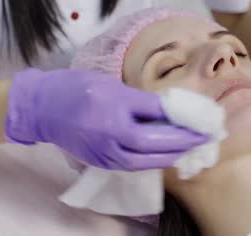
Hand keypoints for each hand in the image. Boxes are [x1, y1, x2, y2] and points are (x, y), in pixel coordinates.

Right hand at [4, 69, 207, 170]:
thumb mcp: (111, 85)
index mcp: (115, 112)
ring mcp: (107, 154)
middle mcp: (113, 137)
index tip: (206, 117)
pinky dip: (155, 160)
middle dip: (186, 141)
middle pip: (158, 145)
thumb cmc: (76, 89)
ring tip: (192, 144)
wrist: (43, 108)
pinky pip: (136, 165)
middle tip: (207, 135)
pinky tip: (166, 152)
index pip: (160, 117)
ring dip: (174, 153)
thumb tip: (173, 109)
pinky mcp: (103, 163)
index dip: (185, 119)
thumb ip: (142, 100)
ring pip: (149, 160)